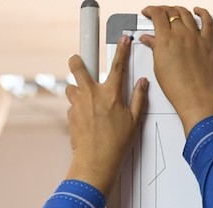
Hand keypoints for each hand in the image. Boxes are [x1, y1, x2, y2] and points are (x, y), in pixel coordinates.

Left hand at [64, 35, 147, 194]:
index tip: (123, 40)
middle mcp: (91, 95)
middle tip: (80, 63)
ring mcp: (77, 103)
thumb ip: (139, 99)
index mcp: (111, 94)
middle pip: (77, 65)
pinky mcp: (70, 114)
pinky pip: (72, 105)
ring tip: (88, 100)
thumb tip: (142, 84)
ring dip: (78, 89)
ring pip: (71, 86)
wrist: (96, 161)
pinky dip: (78, 108)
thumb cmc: (116, 144)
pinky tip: (87, 118)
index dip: (122, 50)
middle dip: (78, 61)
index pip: (117, 66)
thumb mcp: (134, 121)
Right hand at [140, 6, 212, 135]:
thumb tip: (150, 40)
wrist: (196, 98)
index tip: (148, 12)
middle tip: (158, 13)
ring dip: (178, 10)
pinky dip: (204, 14)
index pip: (157, 14)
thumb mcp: (159, 66)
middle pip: (171, 12)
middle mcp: (181, 35)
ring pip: (187, 14)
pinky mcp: (208, 44)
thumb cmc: (178, 88)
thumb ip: (155, 48)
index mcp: (166, 39)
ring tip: (174, 11)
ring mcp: (196, 38)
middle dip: (162, 10)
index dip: (150, 10)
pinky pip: (208, 23)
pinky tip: (199, 11)